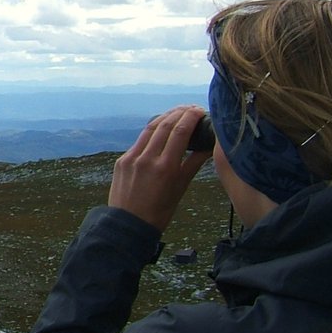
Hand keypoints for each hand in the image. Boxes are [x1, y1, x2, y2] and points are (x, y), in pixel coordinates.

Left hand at [107, 105, 212, 231]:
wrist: (128, 224)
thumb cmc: (160, 210)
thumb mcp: (181, 187)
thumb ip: (194, 163)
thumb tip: (209, 144)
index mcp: (165, 167)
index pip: (180, 132)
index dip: (190, 117)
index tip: (200, 110)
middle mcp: (147, 159)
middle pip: (164, 125)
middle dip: (179, 113)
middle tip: (191, 108)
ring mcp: (132, 158)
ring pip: (150, 129)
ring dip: (165, 117)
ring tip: (178, 112)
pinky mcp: (122, 160)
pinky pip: (140, 140)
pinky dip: (152, 131)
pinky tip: (160, 128)